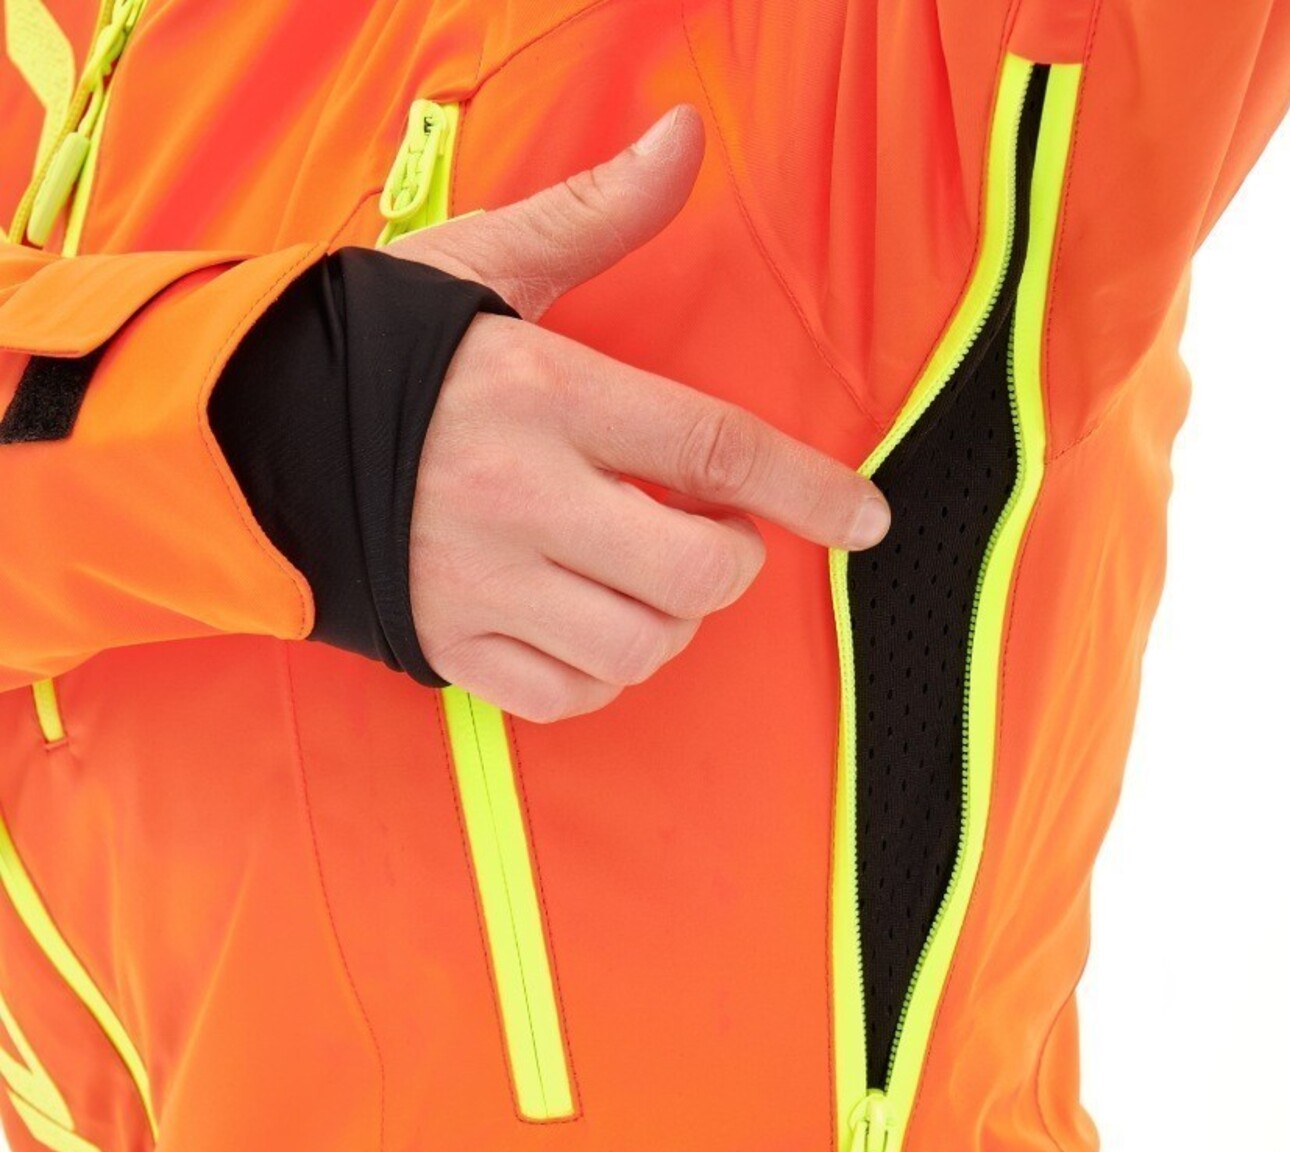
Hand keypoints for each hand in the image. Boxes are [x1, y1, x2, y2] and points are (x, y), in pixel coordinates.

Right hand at [390, 106, 889, 721]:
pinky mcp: (449, 643)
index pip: (712, 449)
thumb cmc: (379, 348)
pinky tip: (592, 627)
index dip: (807, 489)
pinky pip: (568, 695)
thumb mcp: (485, 265)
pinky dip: (606, 673)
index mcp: (542, 395)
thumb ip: (597, 216)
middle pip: (693, 573)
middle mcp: (517, 498)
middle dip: (734, 564)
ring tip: (647, 581)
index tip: (866, 519)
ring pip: (639, 645)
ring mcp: (480, 583)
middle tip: (714, 537)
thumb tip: (684, 138)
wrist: (244, 431)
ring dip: (673, 622)